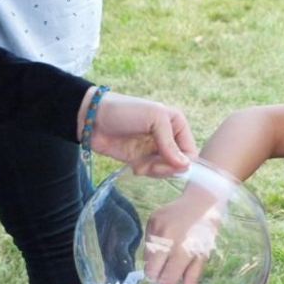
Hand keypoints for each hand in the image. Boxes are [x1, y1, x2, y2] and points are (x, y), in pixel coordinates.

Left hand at [80, 90, 197, 174]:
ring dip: (154, 172)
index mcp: (177, 124)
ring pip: (166, 171)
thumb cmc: (124, 111)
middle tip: (149, 166)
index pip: (190, 151)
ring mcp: (155, 149)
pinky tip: (135, 168)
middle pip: (179, 164)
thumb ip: (169, 142)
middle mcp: (169, 137)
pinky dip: (146, 173)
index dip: (181, 162)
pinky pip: (153, 173)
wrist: (92, 119)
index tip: (165, 163)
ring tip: (140, 166)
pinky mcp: (142, 159)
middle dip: (165, 168)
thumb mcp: (153, 118)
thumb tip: (185, 166)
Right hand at [143, 190, 221, 283]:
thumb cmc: (206, 228)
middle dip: (157, 277)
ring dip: (156, 262)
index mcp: (183, 250)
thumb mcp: (203, 253)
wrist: (202, 198)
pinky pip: (146, 243)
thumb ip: (192, 275)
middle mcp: (167, 240)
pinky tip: (167, 239)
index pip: (168, 279)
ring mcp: (157, 229)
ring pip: (147, 258)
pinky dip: (154, 247)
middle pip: (151, 272)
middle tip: (167, 274)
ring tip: (171, 252)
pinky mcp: (151, 220)